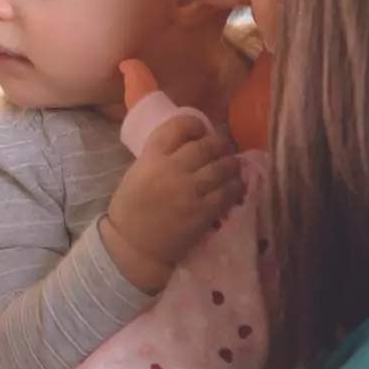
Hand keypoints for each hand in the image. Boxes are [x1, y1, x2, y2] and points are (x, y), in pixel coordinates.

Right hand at [101, 117, 242, 293]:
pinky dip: (236, 185)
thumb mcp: (137, 172)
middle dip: (220, 143)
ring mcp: (190, 190)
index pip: (179, 126)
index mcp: (152, 156)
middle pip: (207, 145)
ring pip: (223, 166)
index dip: (196, 124)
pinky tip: (237, 185)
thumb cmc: (131, 208)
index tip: (201, 130)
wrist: (133, 245)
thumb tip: (188, 144)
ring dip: (232, 163)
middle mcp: (173, 168)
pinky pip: (229, 192)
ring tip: (232, 165)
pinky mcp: (203, 211)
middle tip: (223, 148)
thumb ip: (159, 156)